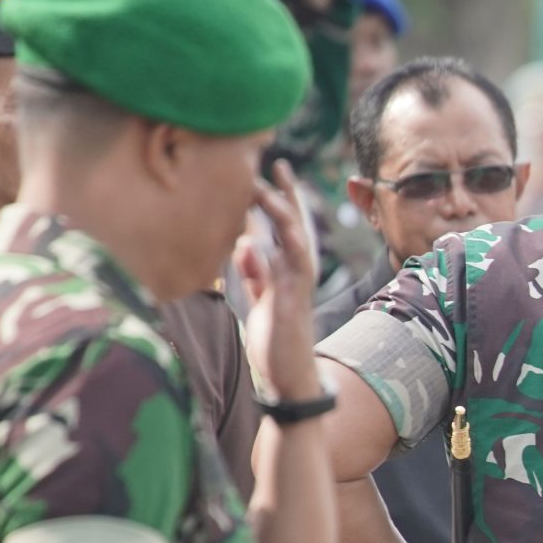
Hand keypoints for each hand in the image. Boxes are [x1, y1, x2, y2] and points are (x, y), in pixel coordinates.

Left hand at [238, 161, 321, 401]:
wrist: (290, 381)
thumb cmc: (275, 343)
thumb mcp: (261, 301)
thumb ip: (255, 273)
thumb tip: (245, 243)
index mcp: (287, 272)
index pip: (284, 228)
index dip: (277, 199)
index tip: (265, 173)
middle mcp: (297, 274)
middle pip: (295, 225)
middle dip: (287, 194)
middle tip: (277, 162)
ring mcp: (297, 288)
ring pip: (295, 240)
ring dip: (282, 212)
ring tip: (265, 187)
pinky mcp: (291, 305)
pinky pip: (289, 271)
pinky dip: (276, 251)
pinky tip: (257, 234)